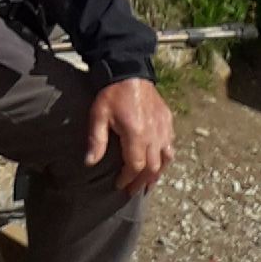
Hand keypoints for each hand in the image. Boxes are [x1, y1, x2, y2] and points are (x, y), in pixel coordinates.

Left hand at [85, 78, 172, 195]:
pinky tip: (159, 161)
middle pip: (152, 167)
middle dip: (142, 182)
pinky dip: (166, 157)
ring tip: (149, 183)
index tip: (120, 186)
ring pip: (166, 158)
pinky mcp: (167, 120)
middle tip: (134, 191)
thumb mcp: (98, 116)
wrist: (129, 70)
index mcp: (136, 135)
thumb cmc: (111, 94)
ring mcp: (163, 127)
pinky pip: (170, 144)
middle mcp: (153, 134)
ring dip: (158, 173)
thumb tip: (90, 163)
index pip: (135, 166)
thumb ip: (96, 140)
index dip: (128, 179)